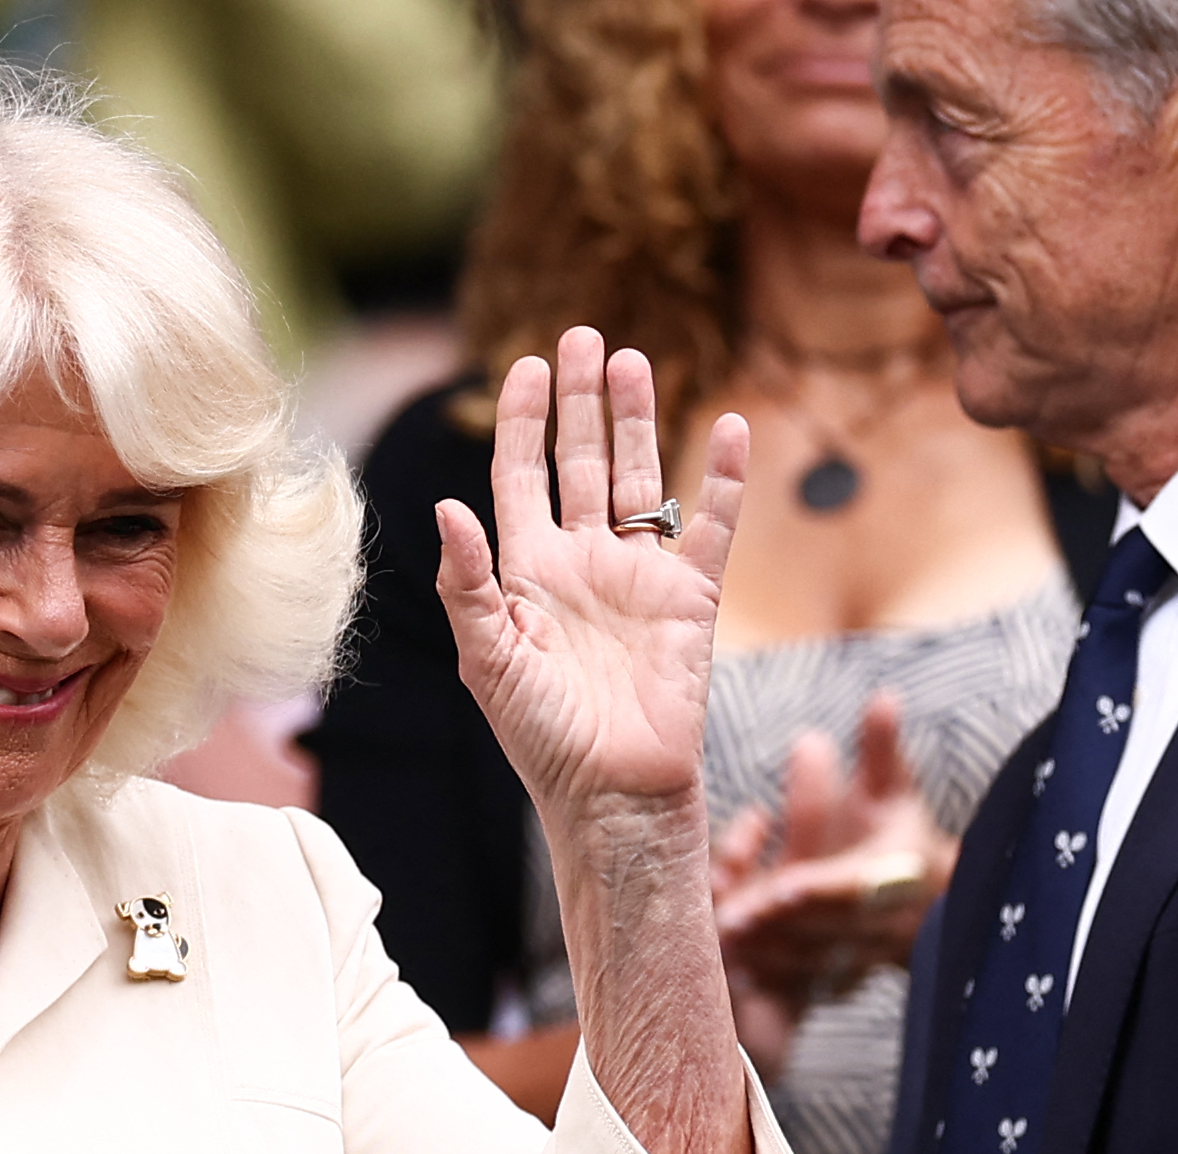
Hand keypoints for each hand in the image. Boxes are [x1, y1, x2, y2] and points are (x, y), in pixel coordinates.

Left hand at [433, 328, 747, 822]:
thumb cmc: (542, 738)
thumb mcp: (488, 660)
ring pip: (640, 478)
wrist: (613, 794)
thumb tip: (447, 507)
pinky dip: (724, 477)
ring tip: (633, 359)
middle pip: (581, 461)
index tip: (527, 364)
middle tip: (584, 335)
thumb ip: (467, 584)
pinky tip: (730, 425)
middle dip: (580, 401)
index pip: (522, 476)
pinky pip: (712, 524)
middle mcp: (582, 563)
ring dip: (637, 420)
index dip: (524, 421)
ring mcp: (638, 576)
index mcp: (526, 573)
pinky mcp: (692, 597)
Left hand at [712, 693, 956, 1077]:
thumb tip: (885, 698)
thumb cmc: (897, 837)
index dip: (815, 891)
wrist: (921, 911)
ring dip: (754, 950)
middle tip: (727, 915)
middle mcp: (866, 927)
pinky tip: (713, 961)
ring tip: (712, 931)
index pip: (848, 891)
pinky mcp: (816, 985)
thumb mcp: (893, 793)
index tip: (779, 889)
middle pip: (814, 932)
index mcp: (889, 878)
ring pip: (793, 964)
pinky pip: (780, 990)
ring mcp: (841, 961)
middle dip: (772, 924)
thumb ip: (882, 752)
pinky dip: (749, 981)